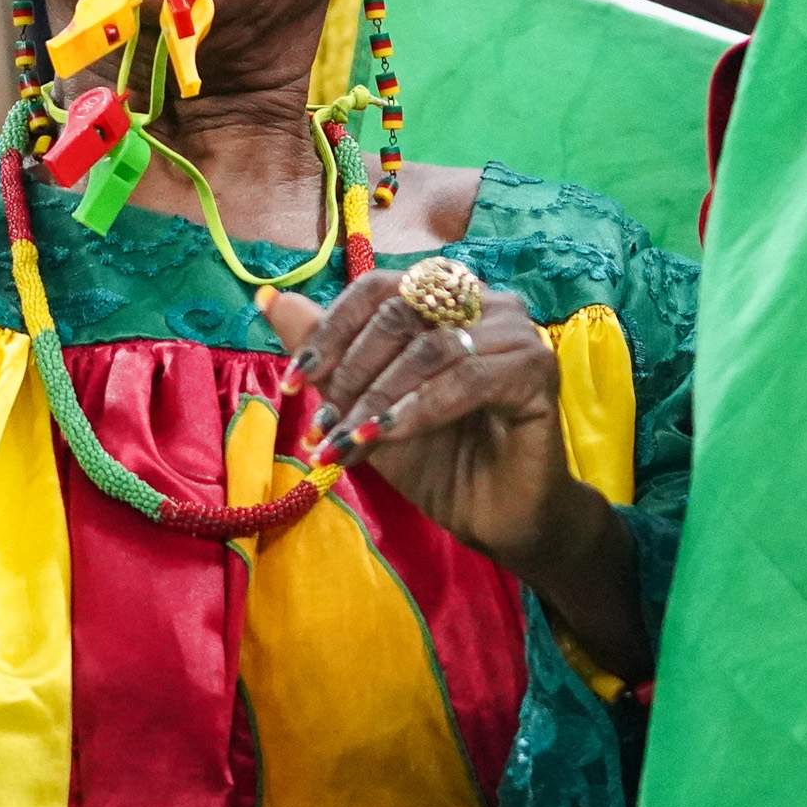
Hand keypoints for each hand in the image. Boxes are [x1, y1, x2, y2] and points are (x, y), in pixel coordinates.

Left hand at [268, 268, 605, 581]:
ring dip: (378, 398)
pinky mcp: (538, 369)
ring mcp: (516, 331)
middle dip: (351, 372)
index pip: (376, 289)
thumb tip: (268, 298)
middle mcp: (484, 301)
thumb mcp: (364, 405)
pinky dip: (419, 408)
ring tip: (348, 441)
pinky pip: (467, 379)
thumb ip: (326, 353)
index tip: (295, 382)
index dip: (330, 331)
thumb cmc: (436, 457)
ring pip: (429, 347)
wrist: (495, 517)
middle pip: (400, 311)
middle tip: (323, 424)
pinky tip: (389, 436)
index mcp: (444, 297)